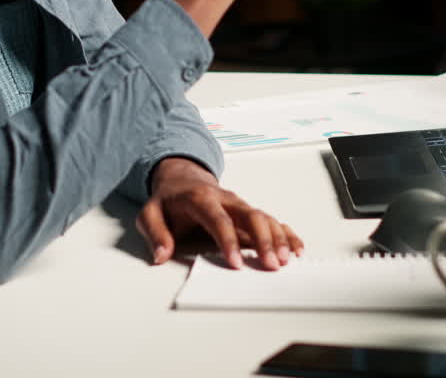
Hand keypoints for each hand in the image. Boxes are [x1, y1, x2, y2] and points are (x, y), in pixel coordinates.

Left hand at [137, 157, 303, 269]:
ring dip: (277, 239)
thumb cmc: (168, 200)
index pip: (218, 219)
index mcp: (201, 198)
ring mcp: (240, 206)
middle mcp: (226, 200)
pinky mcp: (248, 214)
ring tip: (284, 261)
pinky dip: (286, 233)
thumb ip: (155, 233)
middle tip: (270, 264)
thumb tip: (161, 255)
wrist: (182, 179)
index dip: (228, 241)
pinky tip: (295, 249)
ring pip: (264, 218)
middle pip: (251, 215)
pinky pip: (272, 221)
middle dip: (264, 240)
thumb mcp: (150, 212)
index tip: (236, 264)